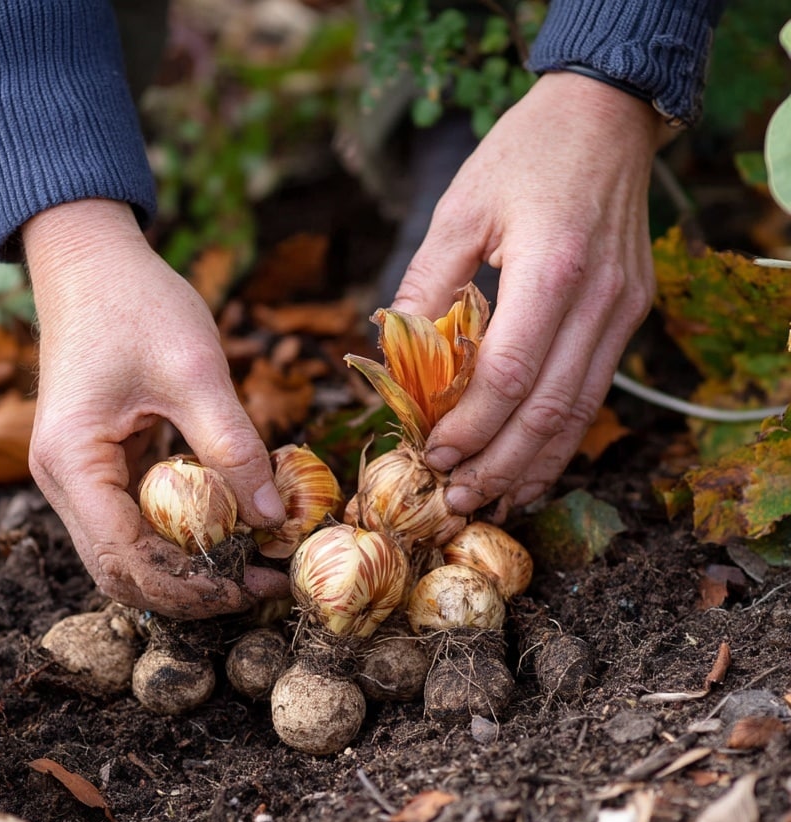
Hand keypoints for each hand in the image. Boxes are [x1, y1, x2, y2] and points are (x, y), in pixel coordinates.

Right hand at [23, 200, 288, 617]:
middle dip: (190, 590)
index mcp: (73, 461)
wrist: (90, 260)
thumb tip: (274, 520)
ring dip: (186, 570)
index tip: (251, 586)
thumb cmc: (136, 302)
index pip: (125, 558)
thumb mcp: (195, 372)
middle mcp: (63, 481)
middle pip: (121, 571)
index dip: (190, 586)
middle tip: (259, 587)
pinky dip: (179, 538)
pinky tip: (229, 533)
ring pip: (127, 554)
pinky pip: (136, 522)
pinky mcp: (97, 466)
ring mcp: (76, 476)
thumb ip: (233, 448)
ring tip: (251, 568)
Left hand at [391, 72, 671, 515]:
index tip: (433, 456)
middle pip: (550, 410)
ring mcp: (621, 311)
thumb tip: (395, 354)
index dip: (470, 427)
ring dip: (533, 465)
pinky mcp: (628, 315)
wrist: (606, 117)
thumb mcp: (460, 208)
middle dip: (499, 464)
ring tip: (492, 501)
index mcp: (551, 269)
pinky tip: (533, 469)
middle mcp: (598, 299)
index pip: (509, 374)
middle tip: (456, 499)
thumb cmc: (524, 154)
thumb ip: (427, 283)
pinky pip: (595, 392)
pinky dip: (562, 438)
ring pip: (580, 413)